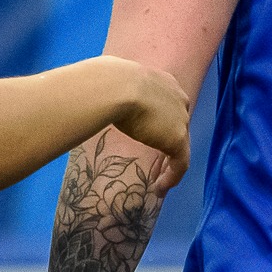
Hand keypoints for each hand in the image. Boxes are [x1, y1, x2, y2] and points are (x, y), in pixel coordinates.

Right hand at [96, 56, 190, 191]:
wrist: (116, 87)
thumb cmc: (106, 83)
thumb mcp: (113, 84)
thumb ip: (112, 93)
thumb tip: (90, 96)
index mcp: (162, 82)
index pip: (167, 104)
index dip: (160, 122)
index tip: (149, 134)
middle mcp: (177, 98)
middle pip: (177, 123)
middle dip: (168, 142)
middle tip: (156, 161)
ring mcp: (180, 119)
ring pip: (180, 145)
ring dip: (169, 164)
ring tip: (158, 181)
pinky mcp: (178, 139)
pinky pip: (180, 163)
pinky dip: (172, 177)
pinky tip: (160, 189)